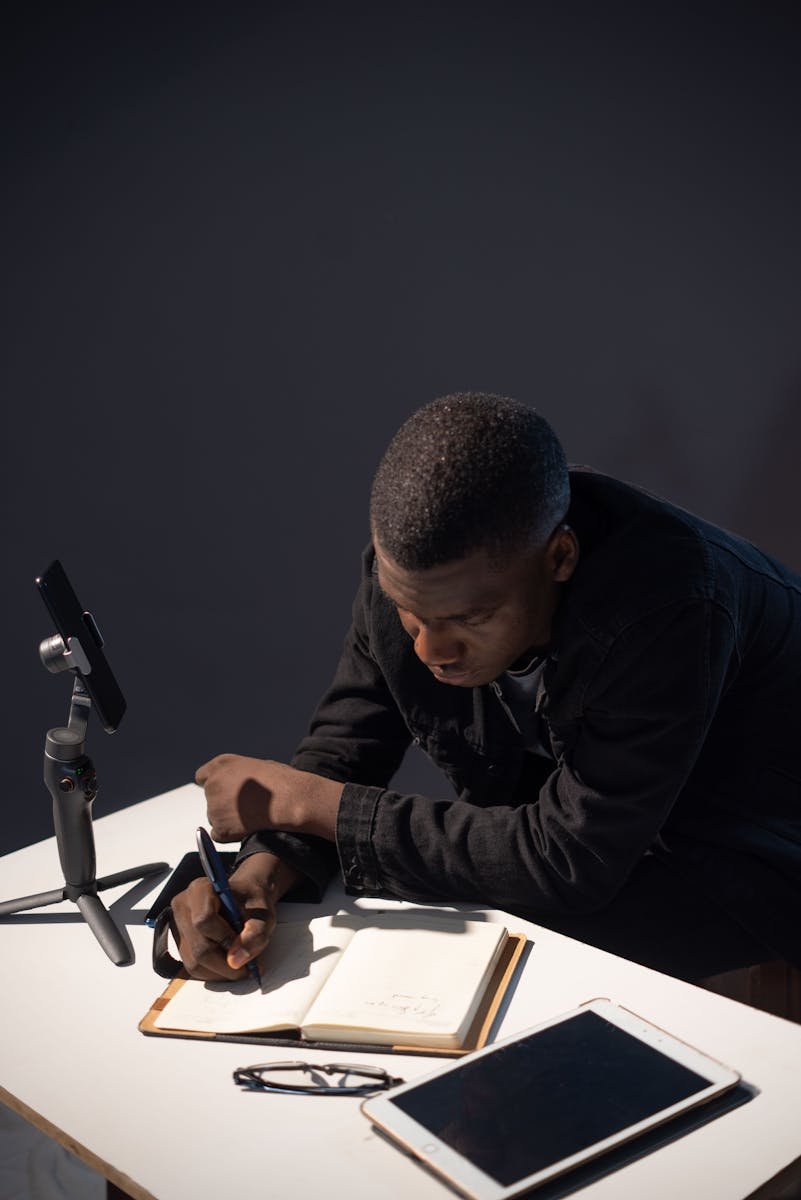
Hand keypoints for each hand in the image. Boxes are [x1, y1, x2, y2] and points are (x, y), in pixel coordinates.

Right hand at [170, 852, 298, 979]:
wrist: (244, 900)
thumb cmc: (253, 903)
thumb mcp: (263, 914)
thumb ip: (255, 934)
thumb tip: (235, 961)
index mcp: (200, 890)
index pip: (204, 920)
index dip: (225, 938)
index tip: (243, 945)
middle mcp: (183, 907)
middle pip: (199, 948)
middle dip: (226, 963)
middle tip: (248, 967)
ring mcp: (178, 927)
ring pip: (194, 963)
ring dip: (221, 971)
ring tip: (239, 961)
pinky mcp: (180, 944)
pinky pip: (193, 968)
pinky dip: (214, 972)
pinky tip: (228, 962)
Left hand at [195, 753, 342, 841]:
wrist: (291, 800)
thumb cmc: (282, 781)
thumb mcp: (258, 766)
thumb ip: (240, 774)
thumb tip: (239, 785)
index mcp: (221, 765)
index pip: (202, 777)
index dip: (213, 784)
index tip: (223, 791)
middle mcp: (212, 784)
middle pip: (210, 798)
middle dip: (223, 803)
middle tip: (246, 807)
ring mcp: (214, 807)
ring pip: (215, 817)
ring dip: (228, 819)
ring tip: (252, 816)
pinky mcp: (220, 828)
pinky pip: (218, 835)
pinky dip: (229, 835)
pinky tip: (247, 829)